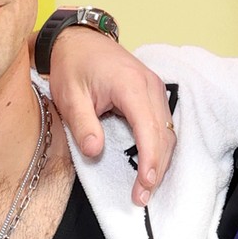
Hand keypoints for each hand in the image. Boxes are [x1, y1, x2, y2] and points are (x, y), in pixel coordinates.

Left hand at [44, 28, 174, 205]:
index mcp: (130, 85)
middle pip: (164, 135)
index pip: (148, 129)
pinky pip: (163, 126)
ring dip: (160, 161)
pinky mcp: (153, 95)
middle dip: (156, 169)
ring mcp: (155, 89)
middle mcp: (150, 86)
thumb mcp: (69, 96)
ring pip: (168, 132)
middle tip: (141, 197)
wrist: (79, 40)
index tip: (144, 186)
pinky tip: (149, 167)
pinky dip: (159, 148)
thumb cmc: (73, 66)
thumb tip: (94, 151)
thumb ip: (82, 123)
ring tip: (145, 188)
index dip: (149, 160)